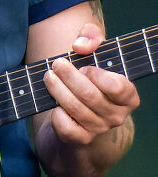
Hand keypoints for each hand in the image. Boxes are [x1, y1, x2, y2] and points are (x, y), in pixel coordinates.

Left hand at [43, 22, 139, 145]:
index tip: (85, 67)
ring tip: (48, 76)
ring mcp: (98, 129)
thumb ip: (91, 37)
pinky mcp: (80, 139)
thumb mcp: (93, 54)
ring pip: (75, 108)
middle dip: (69, 77)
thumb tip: (80, 44)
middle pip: (90, 96)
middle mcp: (117, 115)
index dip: (99, 76)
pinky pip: (65, 126)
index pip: (119, 88)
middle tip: (57, 64)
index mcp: (127, 96)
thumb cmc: (88, 79)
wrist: (78, 116)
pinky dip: (55, 113)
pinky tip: (52, 102)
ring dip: (57, 89)